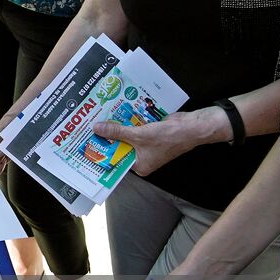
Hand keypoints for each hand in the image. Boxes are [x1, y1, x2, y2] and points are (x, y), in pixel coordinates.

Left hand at [92, 110, 210, 176]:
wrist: (191, 127)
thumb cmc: (167, 137)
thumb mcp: (138, 135)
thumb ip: (117, 132)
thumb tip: (97, 129)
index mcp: (139, 166)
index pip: (116, 160)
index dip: (102, 151)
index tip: (88, 143)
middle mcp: (142, 159)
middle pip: (120, 147)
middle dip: (109, 137)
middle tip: (91, 128)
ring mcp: (147, 146)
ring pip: (127, 137)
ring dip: (118, 128)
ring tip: (100, 118)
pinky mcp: (151, 135)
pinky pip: (135, 129)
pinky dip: (128, 122)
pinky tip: (117, 113)